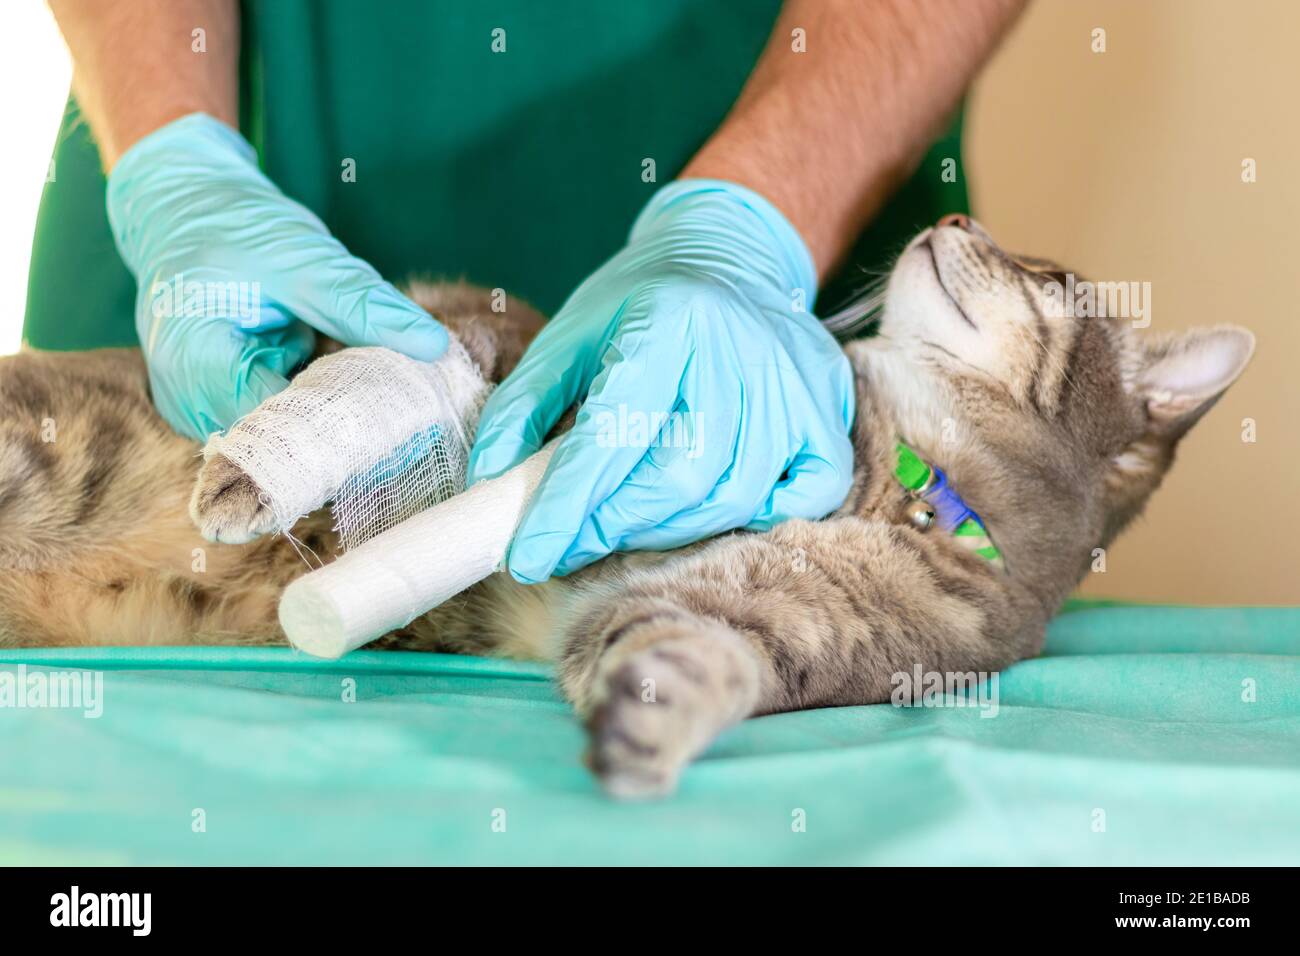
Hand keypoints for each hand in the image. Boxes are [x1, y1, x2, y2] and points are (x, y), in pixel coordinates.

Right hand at [106, 113, 446, 439]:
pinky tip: (347, 386)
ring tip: (379, 396)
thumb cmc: (232, 224)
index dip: (342, 428)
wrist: (183, 207)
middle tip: (406, 412)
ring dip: (330, 420)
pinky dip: (313, 404)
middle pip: (279, 444)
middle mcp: (186, 399)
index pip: (279, 429)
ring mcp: (199, 406)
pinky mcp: (219, 402)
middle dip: (341, 430)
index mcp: (195, 364)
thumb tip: (432, 344)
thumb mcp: (301, 256)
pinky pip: (277, 420)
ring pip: (281, 439)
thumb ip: (362, 305)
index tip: (403, 417)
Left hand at [468, 179, 854, 582]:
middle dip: (614, 525)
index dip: (568, 506)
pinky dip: (758, 515)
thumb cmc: (641, 302)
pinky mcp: (829, 409)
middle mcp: (740, 351)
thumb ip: (522, 407)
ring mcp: (795, 384)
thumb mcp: (568, 335)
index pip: (614, 434)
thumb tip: (492, 485)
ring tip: (626, 522)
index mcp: (668, 322)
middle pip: (680, 479)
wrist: (730, 253)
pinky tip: (712, 503)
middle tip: (574, 538)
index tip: (529, 556)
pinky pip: (808, 492)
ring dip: (669, 529)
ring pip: (734, 496)